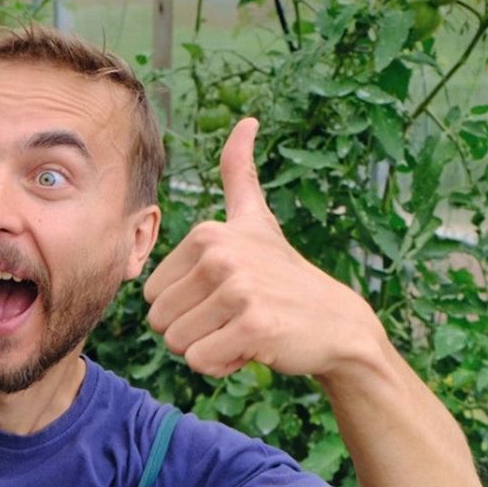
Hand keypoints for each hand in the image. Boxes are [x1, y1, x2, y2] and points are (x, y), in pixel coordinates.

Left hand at [142, 118, 381, 379]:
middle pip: (160, 321)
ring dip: (208, 349)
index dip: (184, 308)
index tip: (224, 297)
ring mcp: (239, 289)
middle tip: (234, 318)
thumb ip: (240, 175)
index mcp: (207, 233)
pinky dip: (222, 365)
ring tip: (243, 330)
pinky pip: (201, 361)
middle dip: (193, 331)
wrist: (336, 324)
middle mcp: (220, 255)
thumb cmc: (284, 277)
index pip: (151, 295)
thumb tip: (246, 121)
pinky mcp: (254, 324)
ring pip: (177, 344)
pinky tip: (253, 347)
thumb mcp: (257, 221)